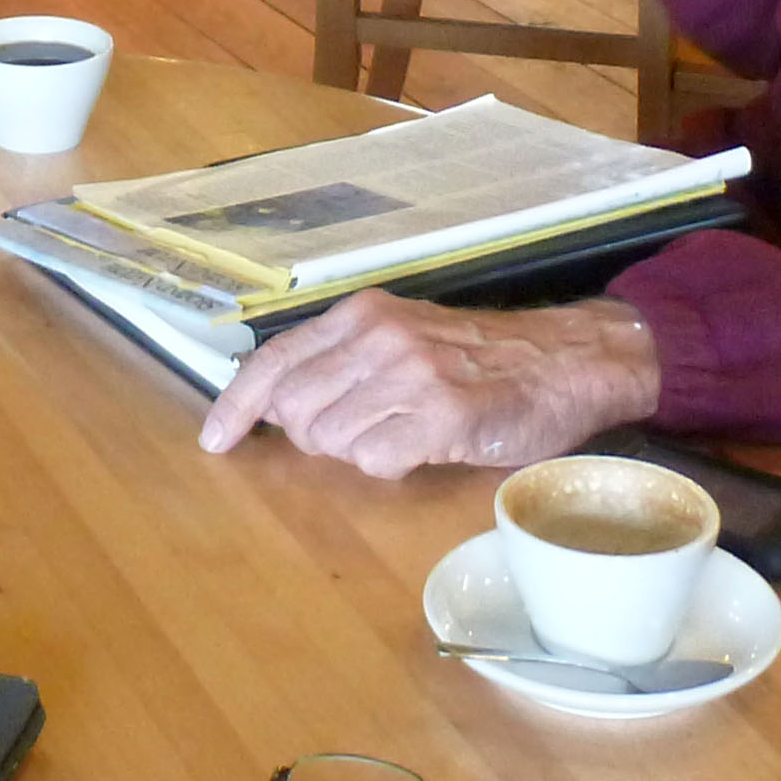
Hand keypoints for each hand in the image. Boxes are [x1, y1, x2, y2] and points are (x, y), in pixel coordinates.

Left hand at [196, 292, 659, 477]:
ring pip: (331, 440)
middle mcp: (379, 337)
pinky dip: (390, 465)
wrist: (566, 361)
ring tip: (402, 433)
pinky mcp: (443, 416)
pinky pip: (376, 461)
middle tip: (365, 430)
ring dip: (357, 451)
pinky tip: (423, 447)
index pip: (274, 361)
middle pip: (296, 410)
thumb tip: (273, 405)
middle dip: (314, 436)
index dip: (237, 405)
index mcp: (362, 315)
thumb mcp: (403, 337)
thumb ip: (341, 362)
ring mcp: (411, 375)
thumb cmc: (481, 358)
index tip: (214, 441)